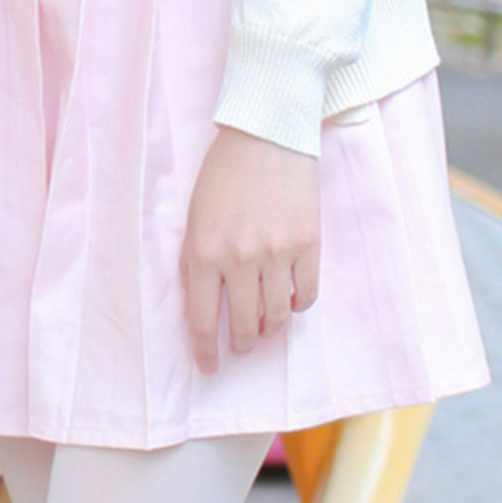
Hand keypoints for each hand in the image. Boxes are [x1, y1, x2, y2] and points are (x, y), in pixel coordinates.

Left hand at [180, 127, 320, 373]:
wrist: (267, 135)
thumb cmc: (222, 177)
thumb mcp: (193, 220)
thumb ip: (194, 265)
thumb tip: (201, 309)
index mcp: (203, 254)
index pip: (202, 321)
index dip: (205, 352)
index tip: (209, 367)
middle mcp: (239, 259)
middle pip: (242, 326)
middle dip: (240, 344)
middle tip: (240, 345)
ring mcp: (277, 253)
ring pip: (277, 316)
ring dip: (269, 329)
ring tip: (264, 326)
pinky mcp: (308, 243)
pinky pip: (306, 294)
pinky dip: (298, 305)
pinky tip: (289, 300)